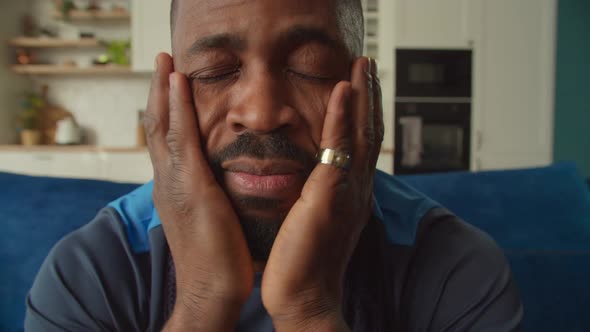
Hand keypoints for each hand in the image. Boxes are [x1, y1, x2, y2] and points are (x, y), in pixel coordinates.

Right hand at [145, 53, 253, 330]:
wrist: (212, 290)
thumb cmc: (218, 258)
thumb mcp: (211, 218)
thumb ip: (211, 194)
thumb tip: (224, 179)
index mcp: (174, 188)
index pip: (167, 141)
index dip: (167, 110)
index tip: (171, 82)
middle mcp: (167, 181)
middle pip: (158, 127)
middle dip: (159, 92)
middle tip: (162, 59)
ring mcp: (174, 182)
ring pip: (163, 126)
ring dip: (164, 90)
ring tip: (165, 60)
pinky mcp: (190, 186)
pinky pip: (181, 137)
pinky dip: (178, 107)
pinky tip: (178, 83)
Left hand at [261, 57, 382, 330]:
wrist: (303, 298)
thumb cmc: (304, 263)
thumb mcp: (316, 221)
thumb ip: (321, 196)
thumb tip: (316, 180)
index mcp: (352, 194)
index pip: (363, 145)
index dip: (364, 114)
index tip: (360, 87)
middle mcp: (358, 189)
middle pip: (370, 134)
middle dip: (370, 98)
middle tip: (367, 66)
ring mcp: (347, 192)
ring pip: (361, 134)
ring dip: (361, 97)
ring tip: (360, 66)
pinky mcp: (330, 196)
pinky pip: (339, 148)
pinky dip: (342, 117)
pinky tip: (341, 90)